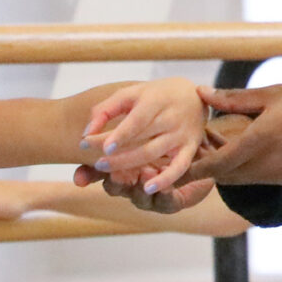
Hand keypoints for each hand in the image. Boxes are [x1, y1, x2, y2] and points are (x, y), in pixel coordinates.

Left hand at [79, 78, 209, 198]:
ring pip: (153, 154)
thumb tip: (86, 132)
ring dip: (128, 165)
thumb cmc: (155, 95)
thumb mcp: (131, 93)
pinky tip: (148, 189)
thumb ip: (106, 109)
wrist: (195, 95)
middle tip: (95, 163)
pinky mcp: (190, 148)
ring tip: (106, 170)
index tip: (93, 142)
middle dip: (116, 154)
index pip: (136, 120)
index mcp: (156, 100)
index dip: (118, 134)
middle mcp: (171, 118)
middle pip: (141, 140)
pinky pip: (179, 168)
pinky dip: (166, 179)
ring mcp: (181, 135)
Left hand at [183, 83, 281, 188]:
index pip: (214, 165)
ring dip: (227, 167)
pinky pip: (259, 177)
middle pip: (224, 176)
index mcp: (258, 143)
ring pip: (241, 178)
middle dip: (207, 167)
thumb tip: (203, 94)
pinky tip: (248, 149)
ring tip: (219, 145)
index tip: (172, 172)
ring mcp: (280, 176)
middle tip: (194, 149)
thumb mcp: (273, 95)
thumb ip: (235, 99)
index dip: (191, 170)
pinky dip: (245, 168)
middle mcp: (266, 167)